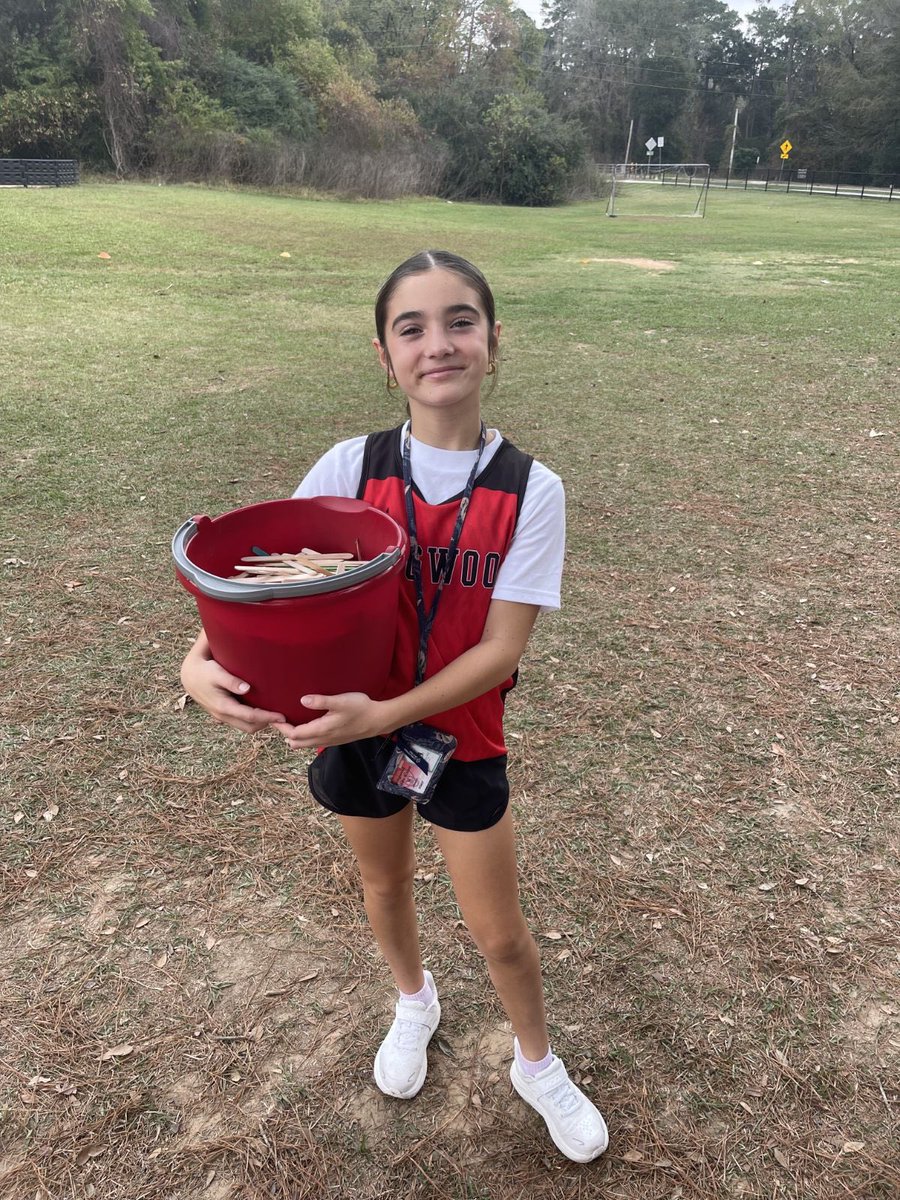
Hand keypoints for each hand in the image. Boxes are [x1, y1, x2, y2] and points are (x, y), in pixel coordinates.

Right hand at [180, 632, 284, 732]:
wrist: (189, 675)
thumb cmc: (205, 671)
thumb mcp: (216, 672)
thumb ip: (231, 681)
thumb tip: (247, 688)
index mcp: (223, 707)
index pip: (250, 717)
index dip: (267, 718)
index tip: (283, 717)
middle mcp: (223, 715)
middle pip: (250, 727)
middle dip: (267, 724)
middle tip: (284, 717)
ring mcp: (223, 717)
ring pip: (246, 727)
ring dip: (261, 723)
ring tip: (276, 715)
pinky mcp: (224, 714)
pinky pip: (241, 722)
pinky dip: (253, 720)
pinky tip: (263, 711)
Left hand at [272, 692, 386, 749]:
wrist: (377, 720)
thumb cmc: (360, 708)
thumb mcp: (341, 701)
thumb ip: (321, 701)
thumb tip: (302, 700)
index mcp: (322, 729)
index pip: (295, 733)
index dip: (282, 727)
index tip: (273, 718)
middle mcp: (323, 738)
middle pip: (297, 743)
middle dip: (285, 733)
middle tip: (277, 721)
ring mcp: (329, 741)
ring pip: (305, 745)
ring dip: (294, 737)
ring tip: (287, 724)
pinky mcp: (334, 740)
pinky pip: (313, 743)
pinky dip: (304, 738)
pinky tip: (305, 728)